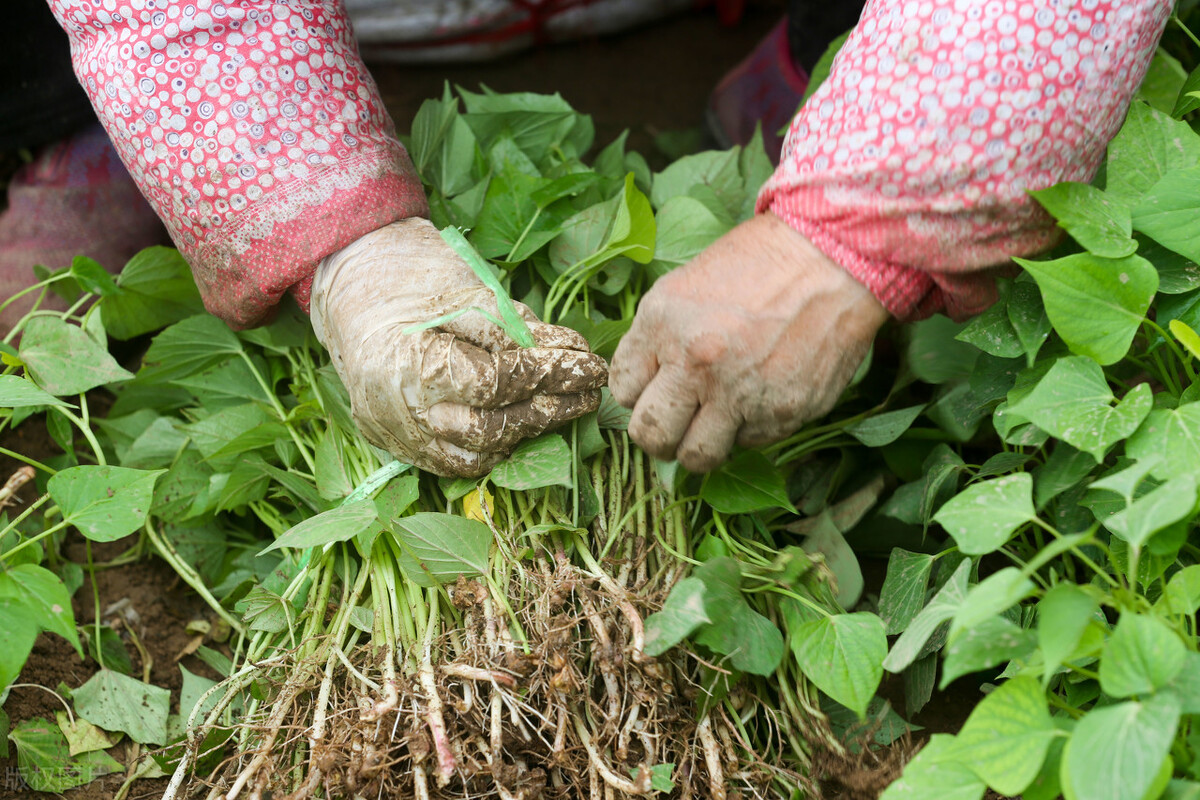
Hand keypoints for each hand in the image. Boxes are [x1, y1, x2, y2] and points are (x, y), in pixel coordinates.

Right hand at [310, 218, 607, 476]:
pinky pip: (451, 462)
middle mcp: (402, 410)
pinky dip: (490, 447)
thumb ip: (517, 329)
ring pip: (476, 456)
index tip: (589, 365)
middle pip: (491, 429)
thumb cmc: (410, 274)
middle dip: (548, 411)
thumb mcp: (468, 289)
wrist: (349, 282)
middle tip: (588, 392)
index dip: (550, 376)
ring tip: (560, 407)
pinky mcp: (396, 443)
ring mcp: (396, 433)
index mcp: (414, 364)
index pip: (499, 383)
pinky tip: (518, 424)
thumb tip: (571, 353)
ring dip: (524, 434)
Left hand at [610, 212, 887, 471]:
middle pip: (651, 436)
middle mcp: (697, 364)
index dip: (638, 393)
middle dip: (657, 436)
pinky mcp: (782, 414)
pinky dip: (748, 429)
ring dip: (699, 446)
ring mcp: (741, 394)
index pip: (623, 390)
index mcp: (664, 324)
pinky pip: (749, 444)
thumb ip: (658, 338)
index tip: (655, 388)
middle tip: (673, 425)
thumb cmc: (757, 264)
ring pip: (697, 457)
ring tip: (713, 423)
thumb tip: (644, 386)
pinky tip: (760, 395)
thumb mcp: (685, 285)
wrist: (830, 259)